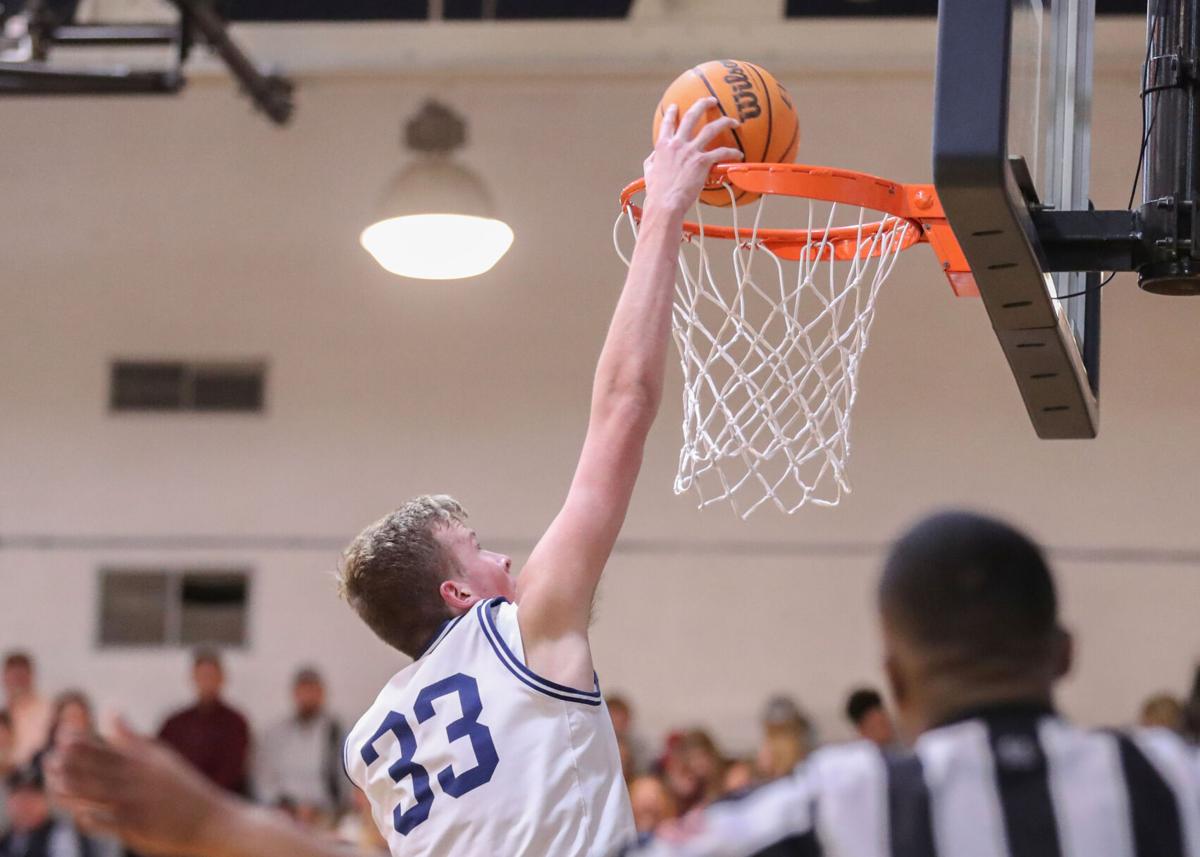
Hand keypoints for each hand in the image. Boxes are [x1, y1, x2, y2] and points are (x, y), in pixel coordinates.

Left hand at [47, 719, 228, 856]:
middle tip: (48, 759)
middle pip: (99, 770)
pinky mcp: (138, 829)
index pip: (107, 748)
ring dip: (74, 790)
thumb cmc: (181, 786)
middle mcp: (139, 781)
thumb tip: (111, 710)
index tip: (63, 737)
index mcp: (143, 762)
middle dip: (72, 765)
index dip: (83, 742)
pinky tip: (79, 815)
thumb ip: (131, 737)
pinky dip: (95, 819)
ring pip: (99, 796)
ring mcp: (138, 804)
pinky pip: (111, 823)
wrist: (209, 819)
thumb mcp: (161, 756)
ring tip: (53, 785)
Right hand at [643, 98, 742, 215]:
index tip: (675, 106)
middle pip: (692, 116)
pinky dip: (732, 152)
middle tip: (712, 100)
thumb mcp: (649, 172)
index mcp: (663, 146)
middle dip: (703, 104)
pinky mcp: (702, 162)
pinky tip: (738, 153)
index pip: (668, 123)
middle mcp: (677, 144)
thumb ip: (652, 160)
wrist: (665, 203)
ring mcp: (690, 151)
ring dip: (724, 122)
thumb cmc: (657, 192)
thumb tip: (654, 156)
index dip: (672, 112)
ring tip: (734, 121)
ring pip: (711, 129)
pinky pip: (721, 152)